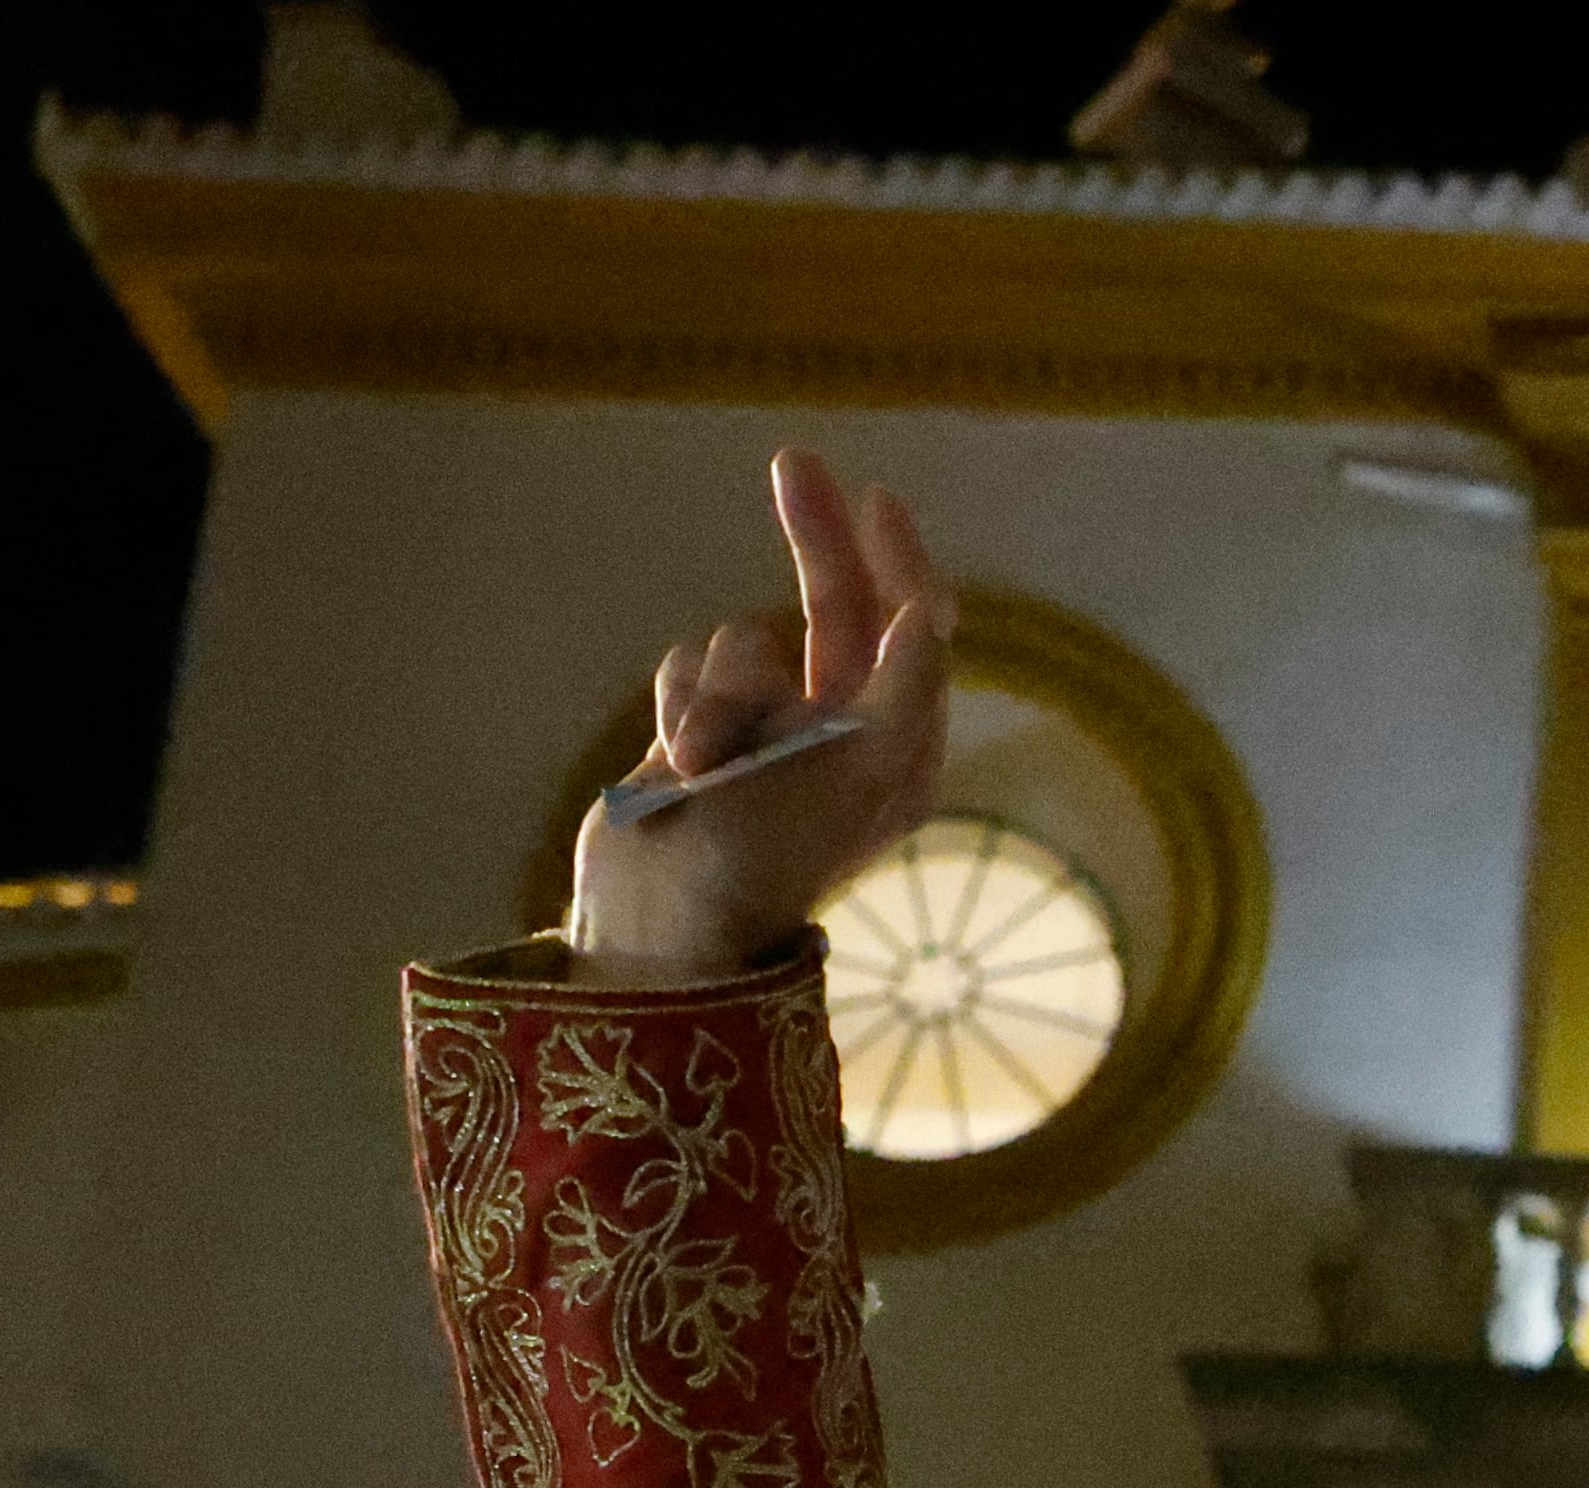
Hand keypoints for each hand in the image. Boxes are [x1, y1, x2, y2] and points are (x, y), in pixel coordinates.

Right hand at [566, 449, 951, 978]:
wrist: (658, 924)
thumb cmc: (766, 858)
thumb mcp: (857, 776)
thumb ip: (903, 690)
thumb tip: (930, 614)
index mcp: (897, 750)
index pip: (915, 631)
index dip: (901, 561)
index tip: (876, 497)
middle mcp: (839, 735)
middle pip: (834, 607)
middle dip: (815, 538)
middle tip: (792, 460)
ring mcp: (764, 734)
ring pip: (742, 642)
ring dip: (719, 690)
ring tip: (704, 765)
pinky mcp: (697, 735)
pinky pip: (688, 668)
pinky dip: (679, 702)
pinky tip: (670, 768)